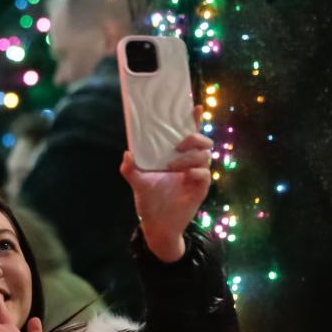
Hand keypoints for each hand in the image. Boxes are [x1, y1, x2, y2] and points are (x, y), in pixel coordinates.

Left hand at [120, 106, 211, 262]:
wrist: (157, 225)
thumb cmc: (149, 201)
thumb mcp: (137, 182)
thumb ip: (129, 169)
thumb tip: (127, 153)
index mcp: (176, 156)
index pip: (188, 134)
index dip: (193, 119)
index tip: (195, 106)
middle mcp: (188, 162)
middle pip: (203, 141)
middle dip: (194, 137)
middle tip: (178, 144)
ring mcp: (196, 175)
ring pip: (204, 156)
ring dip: (189, 157)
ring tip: (173, 166)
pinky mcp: (200, 189)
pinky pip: (205, 174)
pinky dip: (196, 171)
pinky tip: (185, 175)